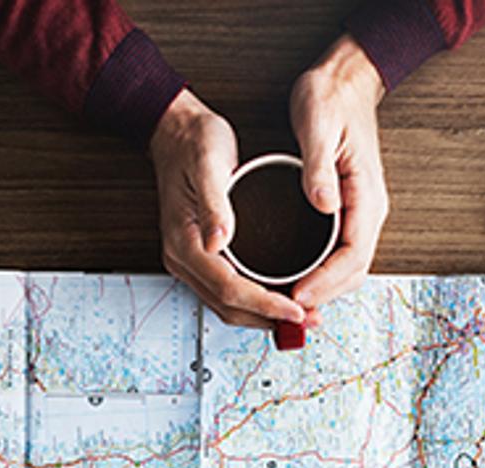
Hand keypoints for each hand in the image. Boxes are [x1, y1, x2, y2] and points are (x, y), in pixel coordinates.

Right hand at [150, 89, 307, 330]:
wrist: (176, 132)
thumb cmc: (194, 143)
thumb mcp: (208, 165)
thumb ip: (214, 205)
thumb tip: (218, 242)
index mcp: (184, 242)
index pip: (229, 288)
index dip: (265, 304)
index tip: (296, 310)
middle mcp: (184, 258)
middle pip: (228, 306)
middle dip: (269, 318)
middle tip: (308, 320)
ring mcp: (190, 260)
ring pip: (228, 304)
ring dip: (263, 315)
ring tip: (301, 316)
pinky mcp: (201, 256)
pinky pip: (227, 291)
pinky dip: (255, 301)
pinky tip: (279, 297)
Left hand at [287, 35, 389, 310]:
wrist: (346, 80)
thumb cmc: (331, 97)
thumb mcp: (318, 124)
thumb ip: (319, 167)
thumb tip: (323, 205)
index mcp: (367, 195)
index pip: (353, 255)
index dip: (326, 282)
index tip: (298, 296)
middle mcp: (369, 209)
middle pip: (354, 272)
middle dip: (323, 296)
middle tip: (288, 312)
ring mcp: (360, 212)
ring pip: (348, 268)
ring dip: (323, 290)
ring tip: (289, 305)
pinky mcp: (348, 210)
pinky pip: (339, 254)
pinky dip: (321, 274)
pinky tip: (297, 279)